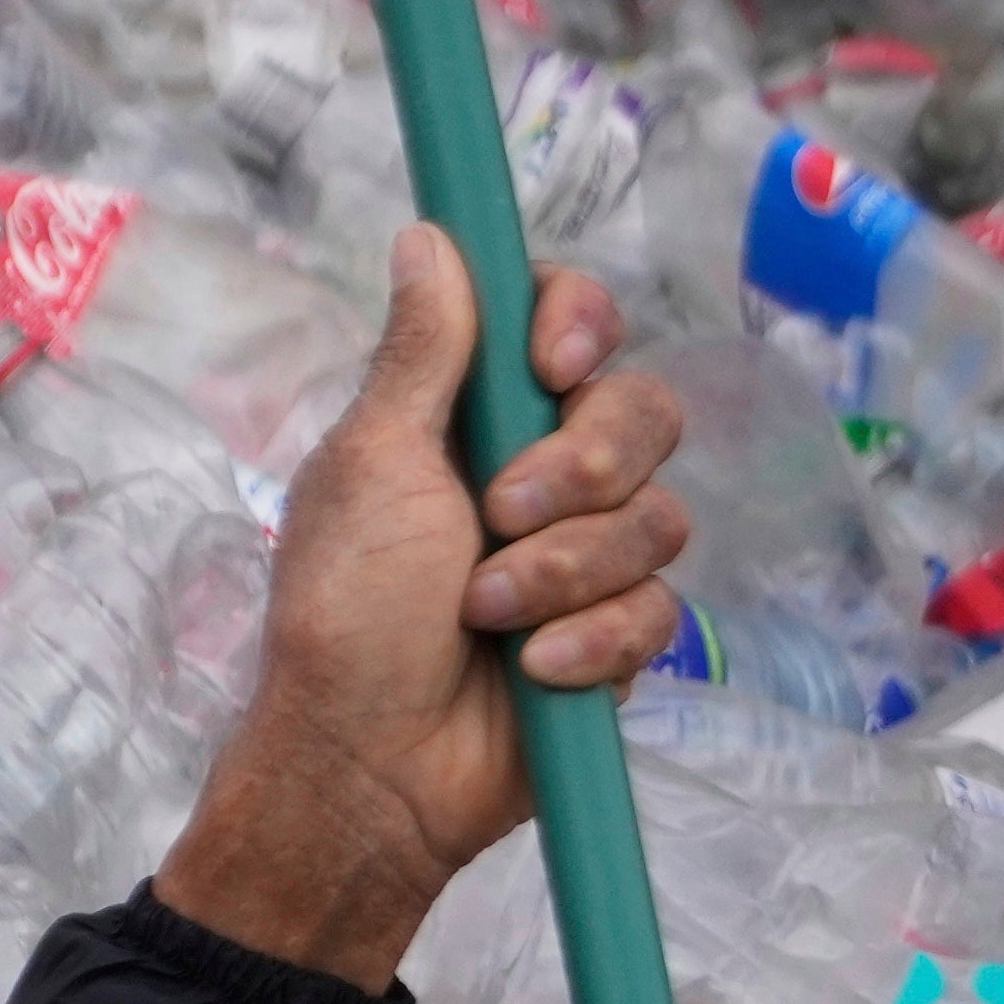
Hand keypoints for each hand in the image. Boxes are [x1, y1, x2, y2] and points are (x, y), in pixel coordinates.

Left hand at [166, 225, 690, 994]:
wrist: (364, 768)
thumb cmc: (343, 615)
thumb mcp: (370, 466)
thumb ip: (421, 353)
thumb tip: (428, 234)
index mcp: (470, 420)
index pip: (570, 323)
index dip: (580, 326)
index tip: (554, 363)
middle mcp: (537, 476)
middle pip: (642, 409)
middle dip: (580, 466)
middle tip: (500, 517)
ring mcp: (583, 558)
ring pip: (658, 513)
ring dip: (566, 567)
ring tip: (486, 614)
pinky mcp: (616, 636)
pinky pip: (661, 606)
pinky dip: (593, 637)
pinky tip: (535, 669)